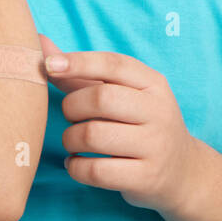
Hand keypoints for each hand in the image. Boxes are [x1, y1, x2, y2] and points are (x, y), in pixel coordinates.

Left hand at [36, 34, 197, 216]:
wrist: (182, 171)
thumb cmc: (138, 124)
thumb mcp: (120, 94)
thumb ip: (80, 72)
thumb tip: (40, 43)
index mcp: (153, 83)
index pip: (114, 64)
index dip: (78, 62)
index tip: (49, 66)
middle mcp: (159, 111)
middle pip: (100, 98)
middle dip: (72, 107)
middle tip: (71, 116)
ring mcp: (155, 145)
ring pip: (93, 135)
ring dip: (70, 139)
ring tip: (72, 141)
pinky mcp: (146, 177)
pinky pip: (96, 170)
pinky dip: (75, 167)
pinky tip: (76, 163)